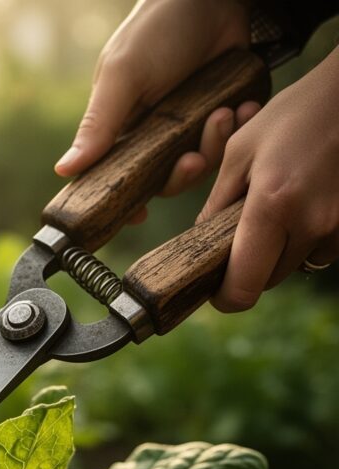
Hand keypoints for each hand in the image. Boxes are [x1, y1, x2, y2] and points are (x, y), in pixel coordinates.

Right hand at [55, 0, 253, 221]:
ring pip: (201, 164)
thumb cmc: (157, 29)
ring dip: (215, 145)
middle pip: (164, 181)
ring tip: (225, 113)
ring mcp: (190, 126)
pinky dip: (240, 127)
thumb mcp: (122, 76)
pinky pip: (232, 140)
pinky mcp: (222, 113)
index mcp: (122, 129)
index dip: (126, 202)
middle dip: (182, 174)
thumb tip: (63, 170)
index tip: (137, 216)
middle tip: (193, 156)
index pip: (117, 178)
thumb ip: (98, 125)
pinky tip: (243, 106)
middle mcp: (154, 134)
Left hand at [200, 46, 338, 311]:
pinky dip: (307, 239)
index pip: (243, 287)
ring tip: (279, 208)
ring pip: (296, 266)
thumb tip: (200, 245)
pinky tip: (304, 204)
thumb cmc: (292, 115)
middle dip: (250, 265)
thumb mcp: (240, 153)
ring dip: (280, 252)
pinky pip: (322, 250)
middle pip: (268, 279)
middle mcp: (311, 224)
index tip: (214, 288)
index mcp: (272, 207)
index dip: (225, 297)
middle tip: (243, 232)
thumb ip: (217, 206)